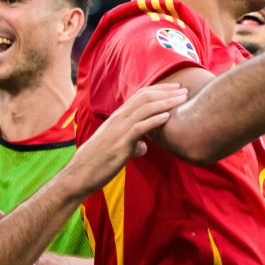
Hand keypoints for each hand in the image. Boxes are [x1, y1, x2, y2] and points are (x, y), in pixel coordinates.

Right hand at [65, 84, 187, 194]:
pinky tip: (167, 118)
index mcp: (118, 118)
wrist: (80, 175)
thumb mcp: (117, 149)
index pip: (140, 96)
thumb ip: (132, 144)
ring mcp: (119, 130)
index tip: (175, 88)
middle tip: (185, 91)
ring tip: (182, 100)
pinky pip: (139, 128)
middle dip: (166, 93)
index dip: (159, 90)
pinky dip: (154, 120)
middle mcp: (118, 119)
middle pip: (145, 98)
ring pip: (144, 109)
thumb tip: (144, 147)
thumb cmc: (98, 162)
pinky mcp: (120, 144)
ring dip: (165, 103)